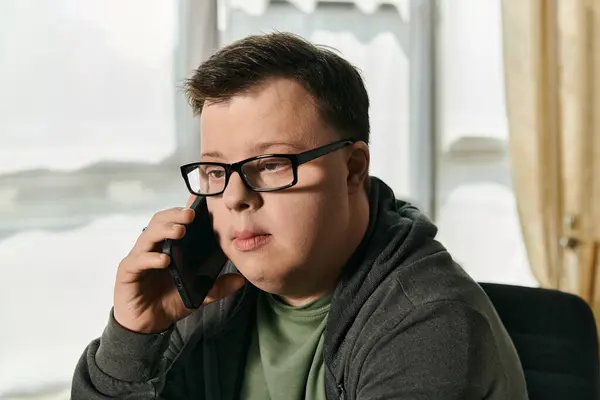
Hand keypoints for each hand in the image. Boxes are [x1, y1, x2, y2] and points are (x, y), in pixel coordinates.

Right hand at [113, 196, 244, 333]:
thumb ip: (217, 287)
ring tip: (180, 231)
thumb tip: (241, 280)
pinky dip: (151, 258)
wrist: (147, 326)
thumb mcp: (198, 294)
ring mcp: (139, 257)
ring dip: (164, 231)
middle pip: (160, 221)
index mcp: (168, 247)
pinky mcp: (128, 271)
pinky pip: (138, 260)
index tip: (200, 206)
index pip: (175, 221)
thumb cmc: (169, 302)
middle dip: (175, 215)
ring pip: (148, 235)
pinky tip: (164, 260)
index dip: (184, 212)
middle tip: (191, 214)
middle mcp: (153, 247)